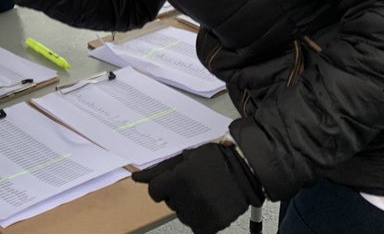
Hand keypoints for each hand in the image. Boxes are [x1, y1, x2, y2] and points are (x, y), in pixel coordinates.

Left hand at [131, 143, 262, 233]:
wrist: (247, 168)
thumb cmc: (217, 159)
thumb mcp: (186, 157)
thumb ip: (160, 169)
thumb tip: (136, 177)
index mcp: (180, 178)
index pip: (154, 191)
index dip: (163, 186)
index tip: (173, 182)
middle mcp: (188, 197)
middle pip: (169, 203)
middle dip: (178, 194)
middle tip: (195, 182)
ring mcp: (201, 212)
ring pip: (182, 216)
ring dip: (189, 207)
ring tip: (205, 192)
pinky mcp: (213, 224)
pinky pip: (197, 227)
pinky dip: (202, 219)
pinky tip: (210, 204)